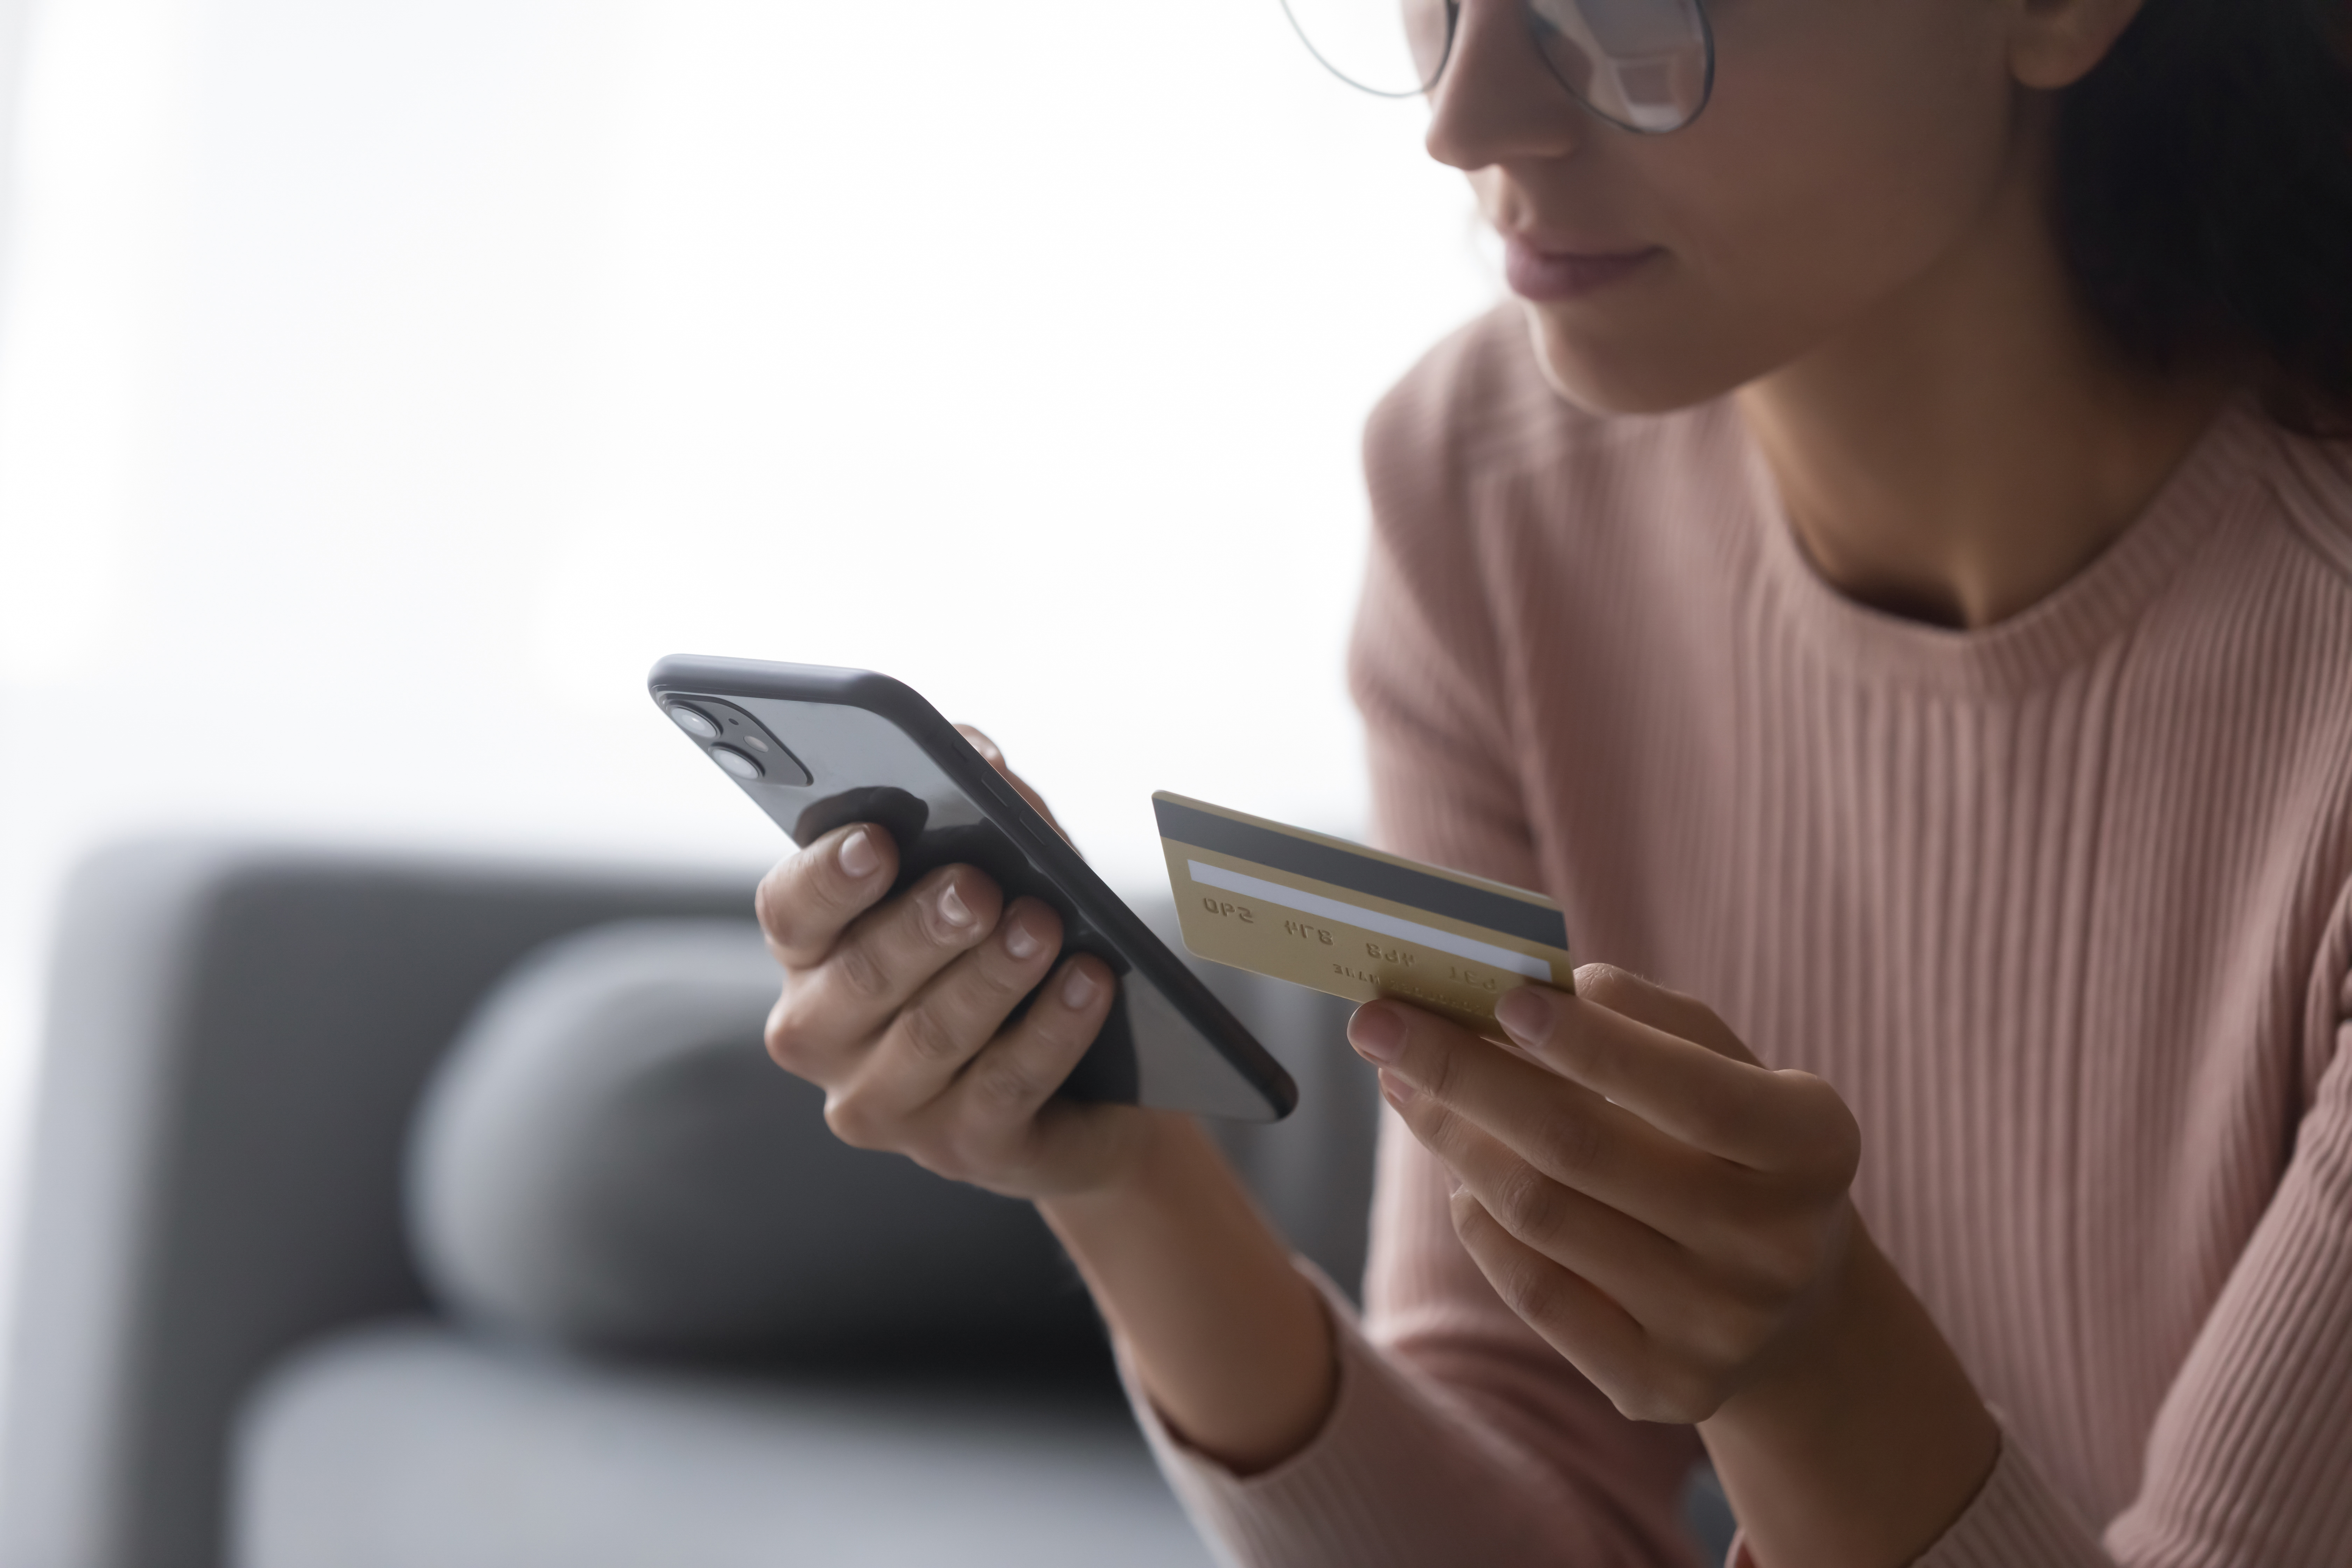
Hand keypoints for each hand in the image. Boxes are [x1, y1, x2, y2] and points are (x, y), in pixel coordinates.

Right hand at [756, 739, 1151, 1200]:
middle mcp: (824, 1036)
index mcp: (812, 954)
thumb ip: (983, 803)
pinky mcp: (959, 1151)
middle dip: (923, 927)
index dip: (827, 878)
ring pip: (931, 1036)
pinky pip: (1003, 1088)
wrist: (1093, 1085)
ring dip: (991, 977)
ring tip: (1045, 927)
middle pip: (859, 977)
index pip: (789, 912)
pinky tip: (1087, 985)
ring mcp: (884, 1105)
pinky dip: (1049, 1032)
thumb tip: (975, 749)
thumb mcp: (1007, 867)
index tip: (877, 839)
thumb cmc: (1022, 949)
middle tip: (979, 886)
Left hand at [1347, 965, 1861, 1423]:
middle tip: (1377, 1022)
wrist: (1790, 1305)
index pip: (1691, 1092)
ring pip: (1540, 1217)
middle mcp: (1776, 1247)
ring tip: (1406, 1085)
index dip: (1592, 1046)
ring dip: (1453, 1140)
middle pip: (1581, 1150)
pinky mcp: (1664, 1388)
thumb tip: (1545, 986)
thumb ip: (1649, 1019)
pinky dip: (1480, 1225)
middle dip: (1463, 1074)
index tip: (1498, 994)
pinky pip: (1535, 1294)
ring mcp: (1719, 1328)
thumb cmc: (1735, 1145)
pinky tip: (1461, 1178)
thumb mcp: (1731, 1070)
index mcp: (1814, 1147)